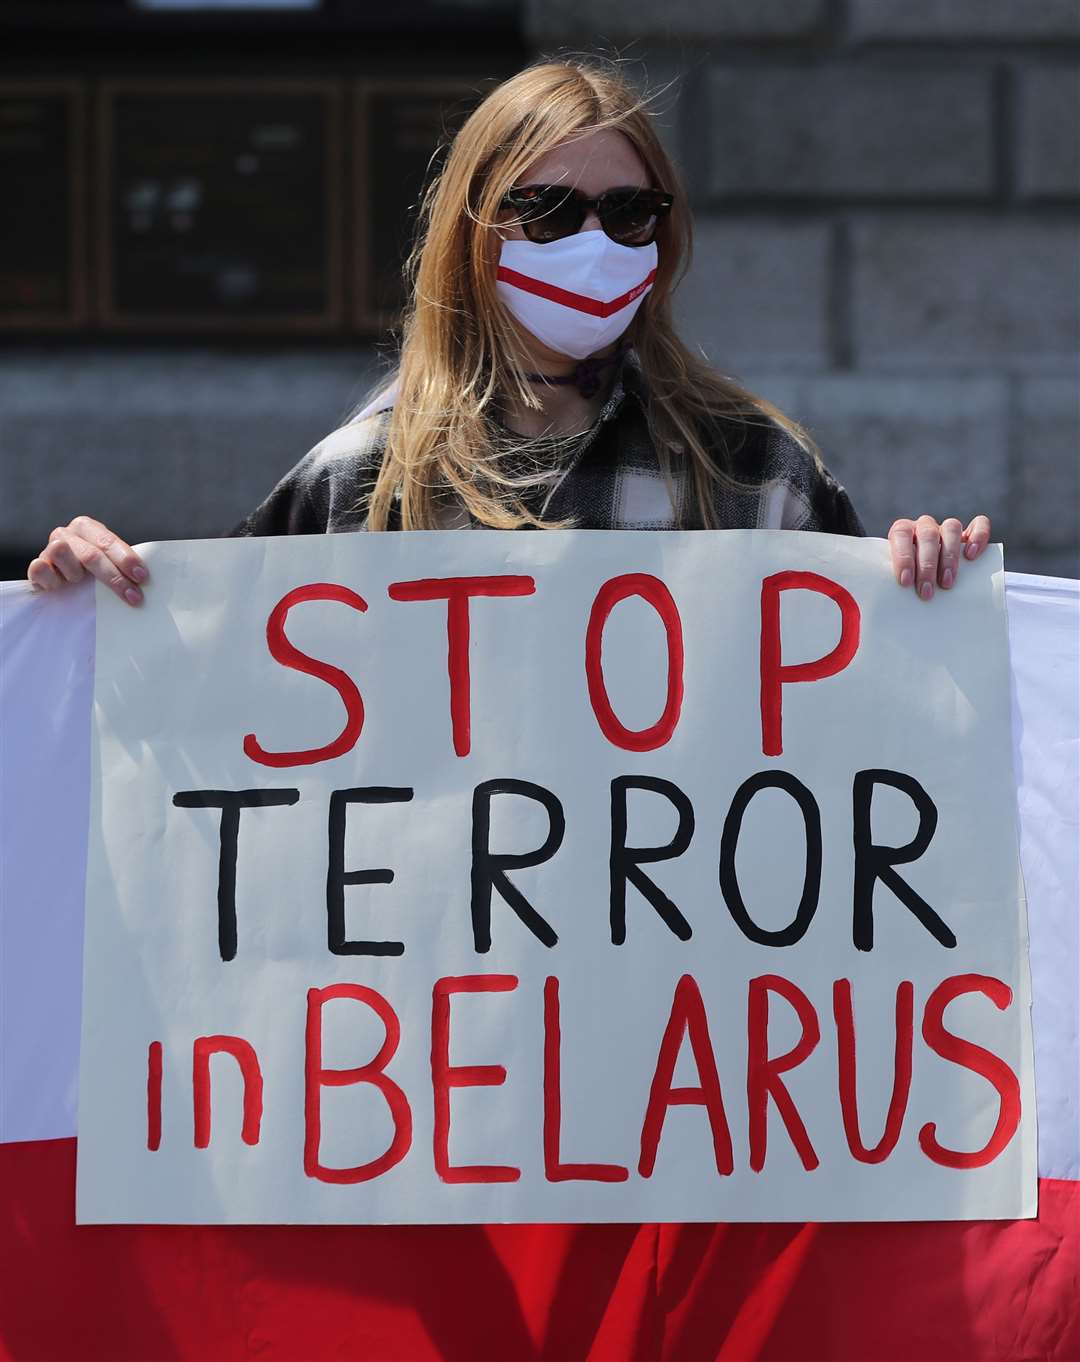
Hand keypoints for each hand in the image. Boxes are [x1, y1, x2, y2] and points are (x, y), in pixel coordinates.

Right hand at [27, 516, 147, 606]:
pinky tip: (60, 588)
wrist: (63, 586)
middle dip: (114, 577)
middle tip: (134, 596)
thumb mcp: (109, 563)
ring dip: (75, 574)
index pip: (108, 541)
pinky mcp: (37, 566)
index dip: (126, 559)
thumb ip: (122, 566)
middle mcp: (67, 534)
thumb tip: (146, 581)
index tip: (143, 577)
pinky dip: (52, 580)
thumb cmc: (93, 573)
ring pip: (61, 552)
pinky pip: (39, 569)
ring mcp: (48, 548)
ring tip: (79, 583)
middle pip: (91, 554)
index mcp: (87, 527)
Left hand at [887, 515, 990, 600]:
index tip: (905, 582)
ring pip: (952, 528)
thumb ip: (896, 584)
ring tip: (947, 583)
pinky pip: (979, 524)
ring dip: (950, 557)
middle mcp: (925, 527)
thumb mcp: (898, 581)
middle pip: (928, 534)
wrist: (927, 584)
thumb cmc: (908, 584)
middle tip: (926, 591)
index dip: (903, 556)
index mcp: (903, 531)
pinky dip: (978, 536)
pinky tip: (972, 556)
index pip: (901, 534)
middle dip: (927, 565)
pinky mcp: (970, 533)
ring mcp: (947, 529)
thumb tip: (888, 609)